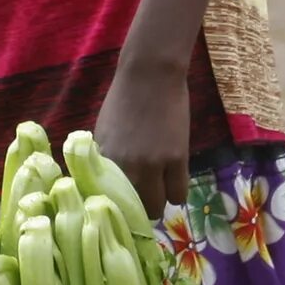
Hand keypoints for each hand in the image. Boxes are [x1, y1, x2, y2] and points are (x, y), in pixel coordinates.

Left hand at [93, 55, 192, 218]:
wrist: (150, 75)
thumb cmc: (124, 99)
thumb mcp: (104, 131)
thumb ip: (107, 159)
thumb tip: (108, 183)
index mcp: (104, 160)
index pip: (109, 201)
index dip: (118, 207)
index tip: (123, 207)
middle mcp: (125, 167)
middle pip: (135, 209)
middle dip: (140, 208)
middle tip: (145, 197)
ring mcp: (152, 165)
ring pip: (159, 207)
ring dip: (160, 201)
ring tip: (160, 189)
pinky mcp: (176, 159)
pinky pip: (179, 193)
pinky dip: (176, 191)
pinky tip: (173, 180)